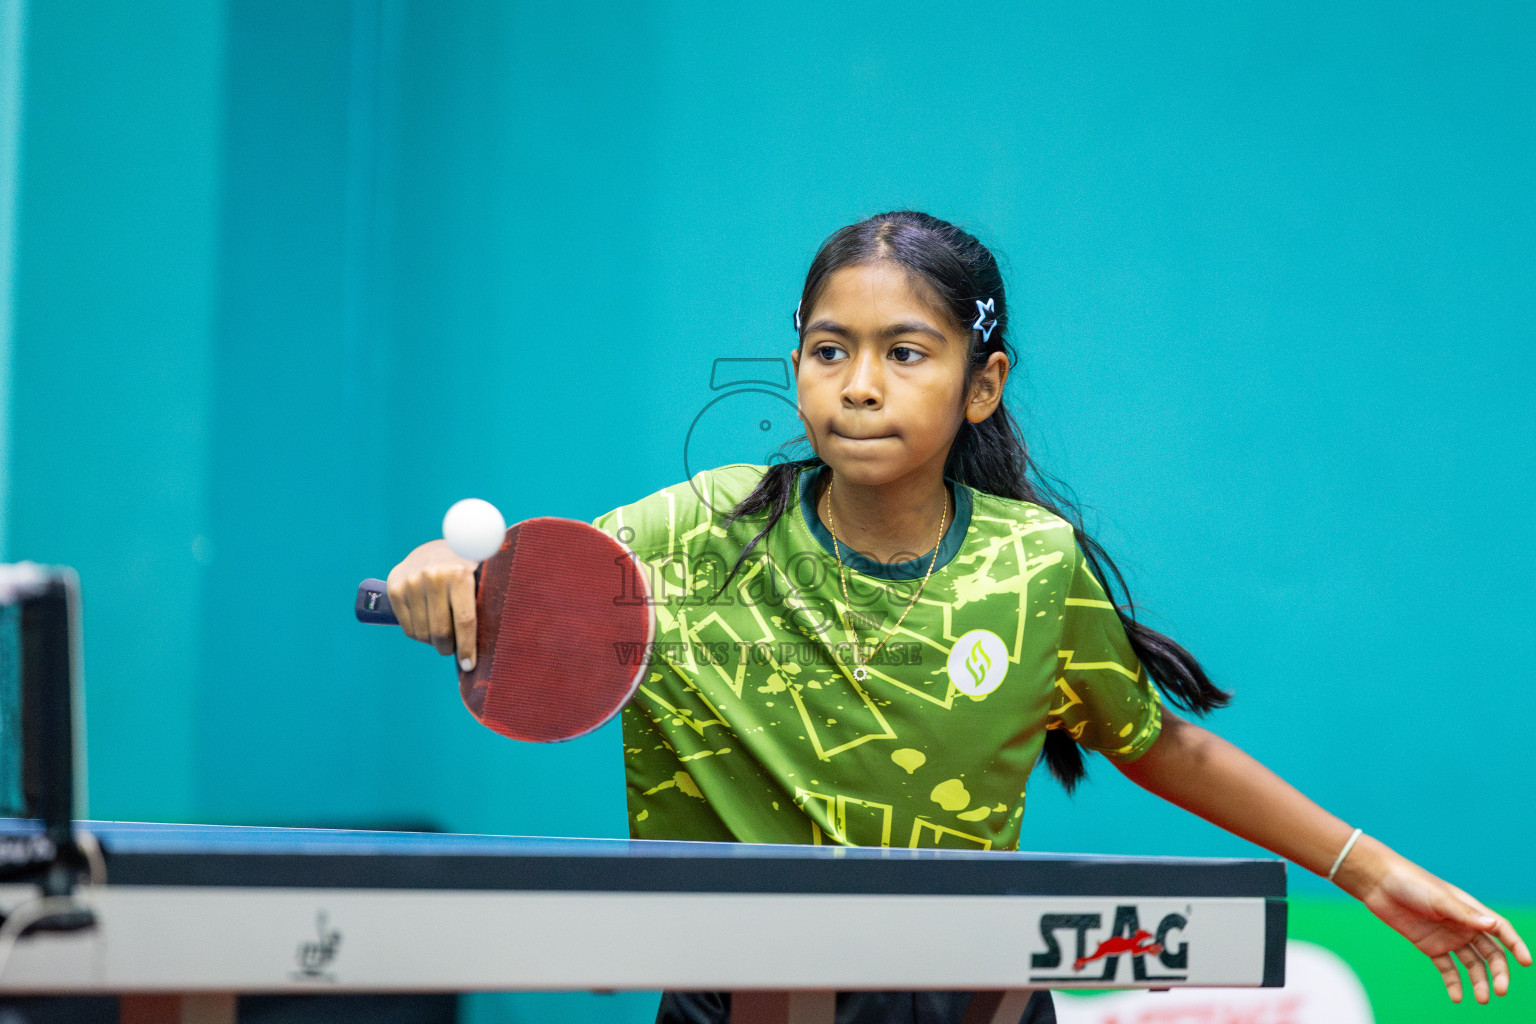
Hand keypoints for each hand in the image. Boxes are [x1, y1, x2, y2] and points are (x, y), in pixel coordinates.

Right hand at [385, 539, 478, 669]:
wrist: (433, 550)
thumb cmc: (465, 571)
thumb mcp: (480, 577)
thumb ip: (486, 601)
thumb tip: (496, 642)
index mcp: (460, 573)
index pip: (464, 620)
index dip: (467, 647)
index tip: (469, 665)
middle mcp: (433, 576)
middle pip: (441, 631)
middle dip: (449, 648)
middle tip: (454, 650)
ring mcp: (411, 582)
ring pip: (422, 633)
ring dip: (433, 643)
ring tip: (443, 638)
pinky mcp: (395, 588)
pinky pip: (408, 628)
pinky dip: (419, 635)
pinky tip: (428, 628)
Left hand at [1336, 834, 1531, 1003]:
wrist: (1378, 882)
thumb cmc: (1411, 883)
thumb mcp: (1438, 898)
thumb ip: (1464, 914)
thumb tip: (1494, 925)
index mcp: (1470, 910)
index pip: (1501, 930)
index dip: (1515, 945)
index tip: (1525, 962)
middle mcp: (1463, 925)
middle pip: (1490, 953)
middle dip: (1498, 972)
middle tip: (1500, 990)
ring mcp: (1447, 937)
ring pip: (1471, 964)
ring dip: (1478, 981)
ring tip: (1481, 998)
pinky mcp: (1430, 946)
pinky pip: (1447, 968)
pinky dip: (1453, 983)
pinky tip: (1457, 997)